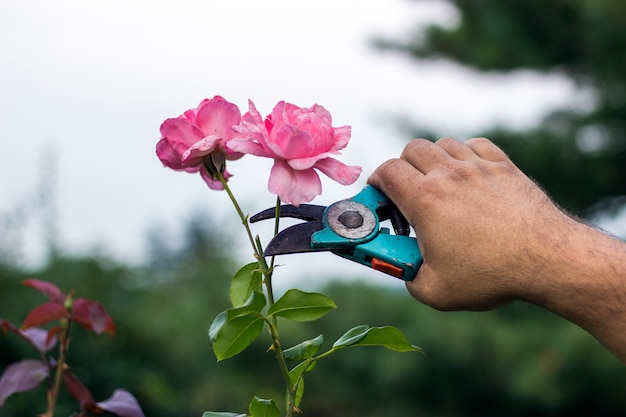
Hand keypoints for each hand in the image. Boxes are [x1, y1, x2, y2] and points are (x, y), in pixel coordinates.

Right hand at [368, 137, 577, 310]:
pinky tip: (467, 175)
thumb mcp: (435, 291)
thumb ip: (407, 277)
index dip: (376, 182)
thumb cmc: (491, 275)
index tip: (379, 199)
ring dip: (432, 160)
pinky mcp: (504, 167)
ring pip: (442, 144)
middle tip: (406, 194)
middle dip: (401, 169)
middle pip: (411, 150)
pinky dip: (464, 154)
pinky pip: (475, 145)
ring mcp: (478, 167)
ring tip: (437, 185)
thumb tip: (403, 268)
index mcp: (425, 200)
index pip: (386, 171)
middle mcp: (449, 175)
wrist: (547, 260)